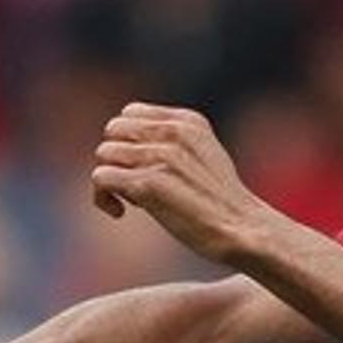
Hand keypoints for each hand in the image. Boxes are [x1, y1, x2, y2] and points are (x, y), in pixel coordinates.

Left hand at [89, 102, 281, 270]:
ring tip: (129, 202)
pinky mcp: (148, 184)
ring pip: (103, 153)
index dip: (126, 141)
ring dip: (109, 180)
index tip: (138, 167)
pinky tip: (119, 213)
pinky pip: (100, 177)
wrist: (242, 229)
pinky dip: (102, 198)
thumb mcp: (204, 154)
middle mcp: (172, 132)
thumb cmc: (221, 203)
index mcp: (186, 121)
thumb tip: (134, 146)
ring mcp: (160, 157)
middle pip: (113, 131)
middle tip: (130, 186)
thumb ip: (175, 143)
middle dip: (114, 158)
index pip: (130, 113)